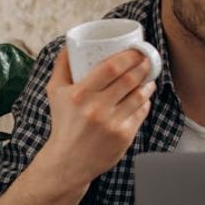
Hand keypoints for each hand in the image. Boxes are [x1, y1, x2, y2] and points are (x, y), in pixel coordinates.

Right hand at [42, 47, 155, 185]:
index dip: (128, 56)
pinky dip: (145, 102)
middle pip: (129, 79)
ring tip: (149, 76)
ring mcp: (112, 124)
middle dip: (142, 66)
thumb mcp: (55, 92)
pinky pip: (141, 112)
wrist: (68, 161)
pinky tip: (145, 96)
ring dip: (148, 83)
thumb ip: (62, 66)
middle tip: (146, 59)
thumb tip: (71, 43)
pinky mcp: (124, 136)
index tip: (135, 50)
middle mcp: (96, 109)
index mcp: (79, 95)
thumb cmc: (63, 123)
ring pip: (139, 95)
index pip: (111, 68)